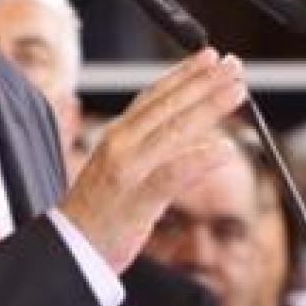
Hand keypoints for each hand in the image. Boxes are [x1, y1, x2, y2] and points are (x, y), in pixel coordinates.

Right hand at [60, 50, 246, 271]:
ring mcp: (128, 170)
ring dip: (209, 108)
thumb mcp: (123, 168)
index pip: (155, 95)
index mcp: (118, 135)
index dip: (185, 74)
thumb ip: (154, 147)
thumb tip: (198, 135)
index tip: (211, 57)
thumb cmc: (100, 212)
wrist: (68, 249)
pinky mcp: (136, 200)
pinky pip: (172, 174)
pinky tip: (225, 149)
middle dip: (204, 82)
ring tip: (237, 92)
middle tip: (234, 65)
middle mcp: (121, 145)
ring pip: (174, 130)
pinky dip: (199, 159)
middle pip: (168, 105)